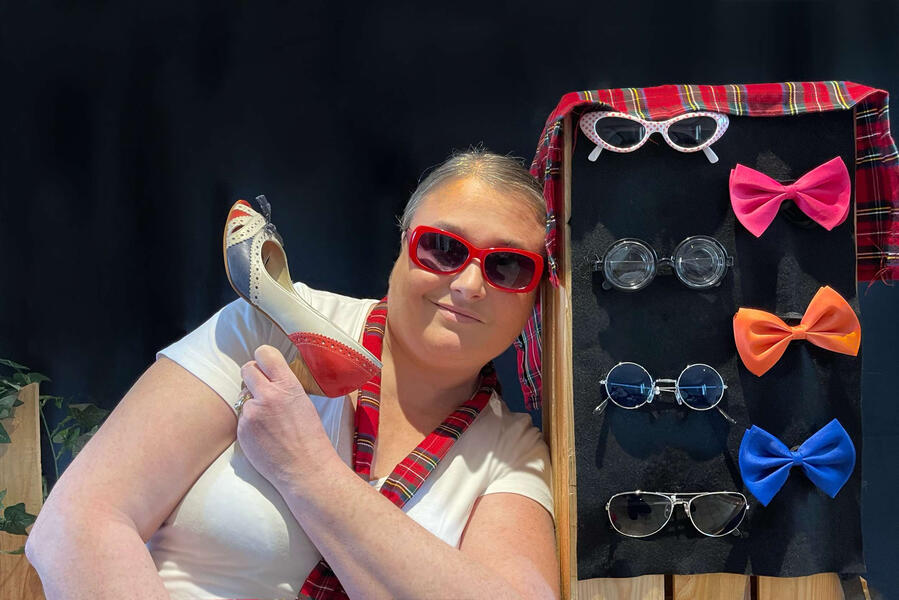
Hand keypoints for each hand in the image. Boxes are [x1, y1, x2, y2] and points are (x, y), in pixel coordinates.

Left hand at [237, 345, 336, 490]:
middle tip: (261, 388)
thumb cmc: (310, 438)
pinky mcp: (242, 430)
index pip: (265, 354)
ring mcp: (252, 413)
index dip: (263, 358)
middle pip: (248, 369)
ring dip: (252, 404)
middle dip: (253, 376)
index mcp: (288, 386)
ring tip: (270, 423)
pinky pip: (242, 418)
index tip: (264, 364)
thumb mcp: (303, 402)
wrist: (305, 469)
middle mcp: (267, 396)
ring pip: (244, 397)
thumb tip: (268, 378)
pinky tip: (264, 435)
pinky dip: (250, 424)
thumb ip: (284, 387)